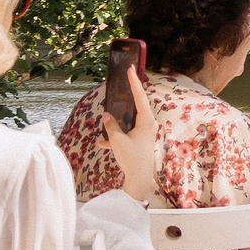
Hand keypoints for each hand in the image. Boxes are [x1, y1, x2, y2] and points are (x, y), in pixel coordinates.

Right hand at [103, 62, 161, 199]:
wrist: (139, 180)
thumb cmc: (131, 158)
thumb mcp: (118, 141)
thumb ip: (111, 126)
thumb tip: (106, 115)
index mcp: (146, 121)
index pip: (140, 97)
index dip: (134, 83)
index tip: (131, 69)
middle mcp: (147, 124)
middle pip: (136, 105)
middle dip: (129, 94)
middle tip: (126, 77)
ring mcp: (143, 133)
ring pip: (128, 120)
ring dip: (118, 119)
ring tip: (110, 109)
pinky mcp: (137, 142)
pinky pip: (125, 134)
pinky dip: (114, 138)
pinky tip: (101, 144)